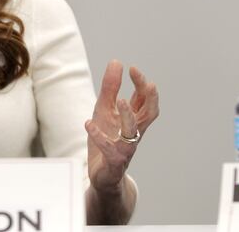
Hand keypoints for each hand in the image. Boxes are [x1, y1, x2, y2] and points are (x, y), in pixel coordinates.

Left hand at [85, 60, 158, 193]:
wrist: (102, 175)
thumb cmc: (106, 139)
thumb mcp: (104, 109)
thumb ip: (110, 88)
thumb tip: (117, 62)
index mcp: (133, 119)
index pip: (144, 100)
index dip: (142, 84)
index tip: (133, 68)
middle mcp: (134, 133)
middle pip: (150, 114)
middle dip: (150, 97)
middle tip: (146, 81)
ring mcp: (126, 148)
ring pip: (134, 133)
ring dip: (128, 117)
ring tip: (121, 100)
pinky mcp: (114, 161)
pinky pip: (110, 150)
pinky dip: (99, 136)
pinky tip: (88, 123)